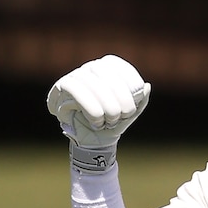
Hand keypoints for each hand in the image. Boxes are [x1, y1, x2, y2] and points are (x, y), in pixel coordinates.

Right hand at [46, 54, 150, 172]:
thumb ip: (140, 100)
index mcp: (107, 69)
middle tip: (122, 116)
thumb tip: (146, 86)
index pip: (118, 66)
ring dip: (107, 107)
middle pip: (107, 75)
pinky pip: (76, 91)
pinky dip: (91, 110)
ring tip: (109, 122)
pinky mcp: (62, 87)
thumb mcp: (129, 113)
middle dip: (121, 99)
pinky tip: (96, 121)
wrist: (91, 140)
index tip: (134, 102)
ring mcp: (75, 76)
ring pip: (92, 84)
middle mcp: (90, 68)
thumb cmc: (111, 123)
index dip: (129, 82)